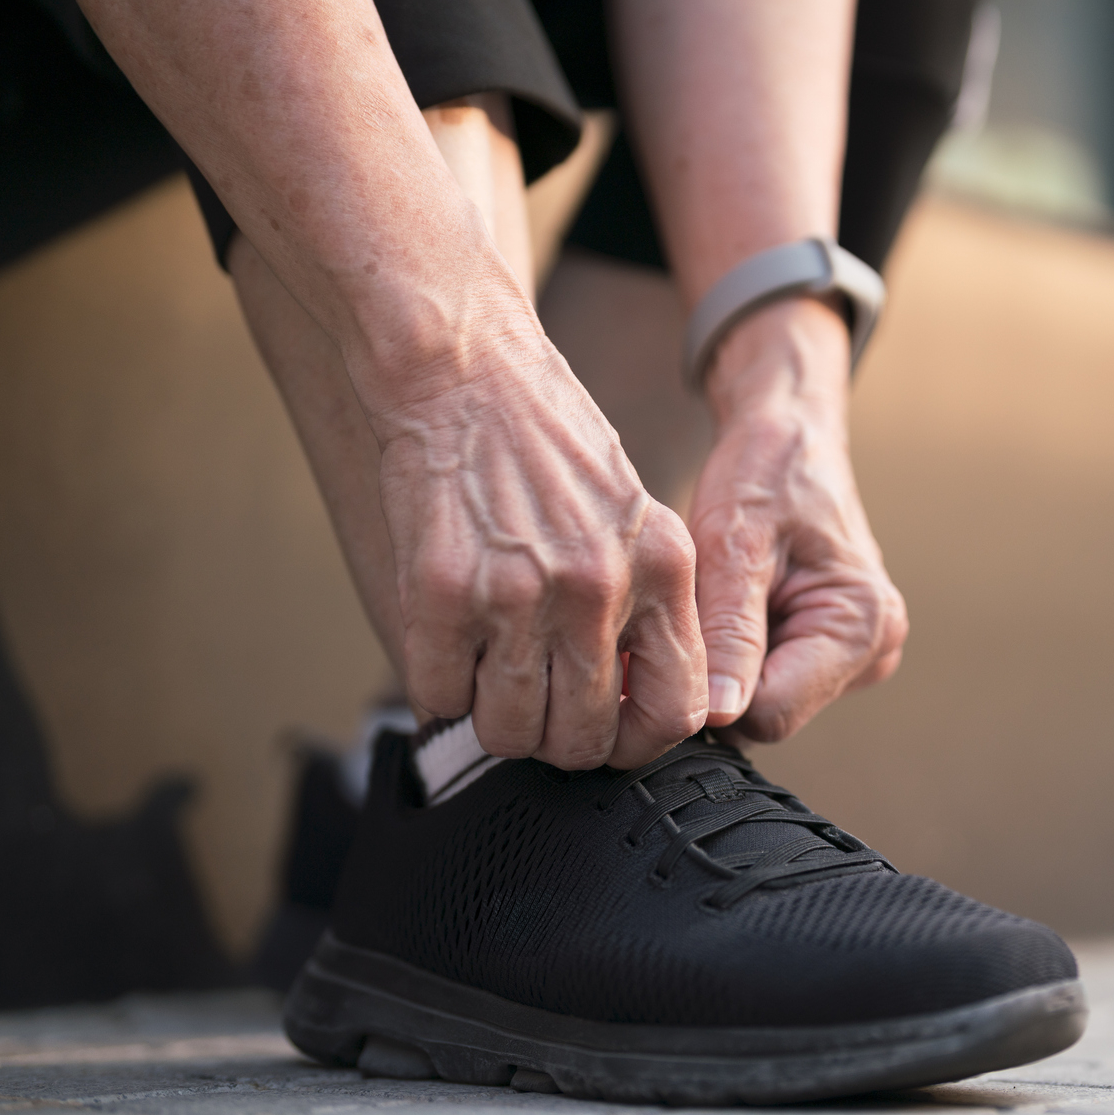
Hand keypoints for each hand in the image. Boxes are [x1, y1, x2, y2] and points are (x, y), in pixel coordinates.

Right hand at [371, 304, 707, 766]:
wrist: (466, 373)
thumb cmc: (547, 445)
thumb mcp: (636, 516)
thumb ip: (647, 607)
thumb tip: (636, 707)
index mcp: (662, 568)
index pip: (677, 711)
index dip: (637, 741)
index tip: (610, 732)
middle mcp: (597, 586)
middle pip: (582, 740)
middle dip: (555, 739)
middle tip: (534, 704)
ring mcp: (515, 593)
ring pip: (509, 731)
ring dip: (491, 717)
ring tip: (487, 669)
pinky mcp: (439, 592)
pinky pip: (438, 695)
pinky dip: (437, 687)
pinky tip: (446, 645)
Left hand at [693, 297, 906, 739]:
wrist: (791, 435)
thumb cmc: (765, 471)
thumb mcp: (734, 542)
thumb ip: (730, 633)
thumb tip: (719, 716)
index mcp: (863, 623)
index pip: (771, 713)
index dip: (708, 691)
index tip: (666, 644)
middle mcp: (873, 650)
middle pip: (768, 714)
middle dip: (717, 676)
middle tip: (688, 610)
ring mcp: (858, 655)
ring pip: (763, 702)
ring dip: (725, 664)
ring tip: (712, 601)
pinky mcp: (833, 653)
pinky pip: (769, 680)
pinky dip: (737, 655)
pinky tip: (729, 609)